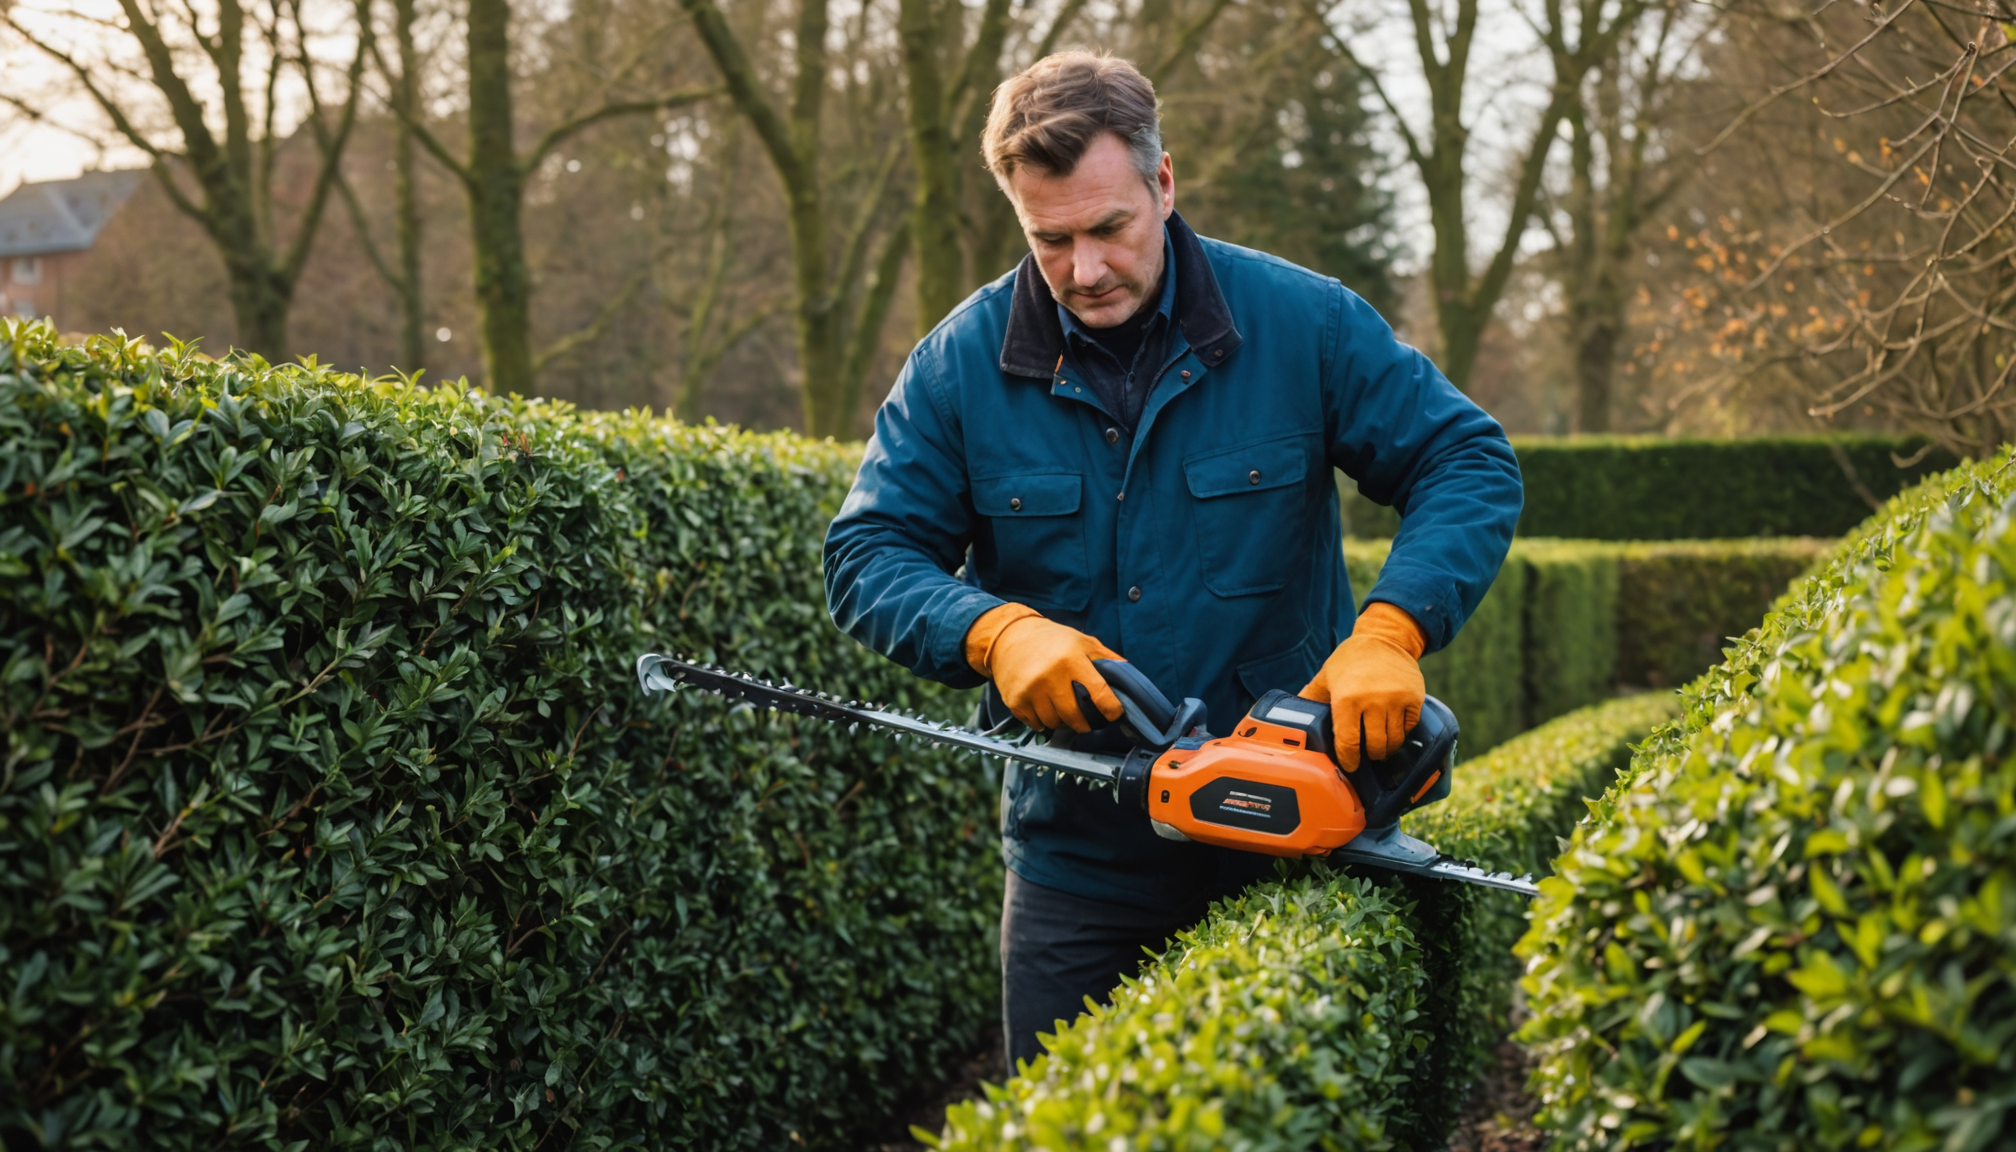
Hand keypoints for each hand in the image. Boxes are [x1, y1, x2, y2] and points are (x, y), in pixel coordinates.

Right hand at [965, 603, 1124, 732]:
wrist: (1009, 636)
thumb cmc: (1051, 640)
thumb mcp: (1082, 641)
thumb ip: (1107, 659)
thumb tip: (1131, 680)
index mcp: (1071, 659)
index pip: (1099, 693)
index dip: (1111, 710)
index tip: (1114, 715)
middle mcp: (1050, 675)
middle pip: (1075, 717)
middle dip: (1084, 722)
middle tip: (1085, 717)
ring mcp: (1030, 690)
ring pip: (1054, 723)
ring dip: (1061, 721)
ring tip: (1060, 706)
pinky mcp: (1015, 700)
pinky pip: (1036, 725)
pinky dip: (1042, 721)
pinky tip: (1043, 706)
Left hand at [1298, 602, 1426, 769]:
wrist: (1385, 638)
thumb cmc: (1351, 659)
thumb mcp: (1326, 676)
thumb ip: (1311, 698)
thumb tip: (1290, 720)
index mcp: (1346, 699)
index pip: (1348, 743)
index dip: (1349, 760)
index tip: (1349, 766)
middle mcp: (1373, 702)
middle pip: (1375, 746)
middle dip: (1370, 755)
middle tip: (1366, 754)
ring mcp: (1396, 700)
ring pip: (1394, 740)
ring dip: (1386, 747)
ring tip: (1380, 745)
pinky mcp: (1414, 698)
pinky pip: (1410, 727)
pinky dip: (1402, 731)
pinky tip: (1393, 728)